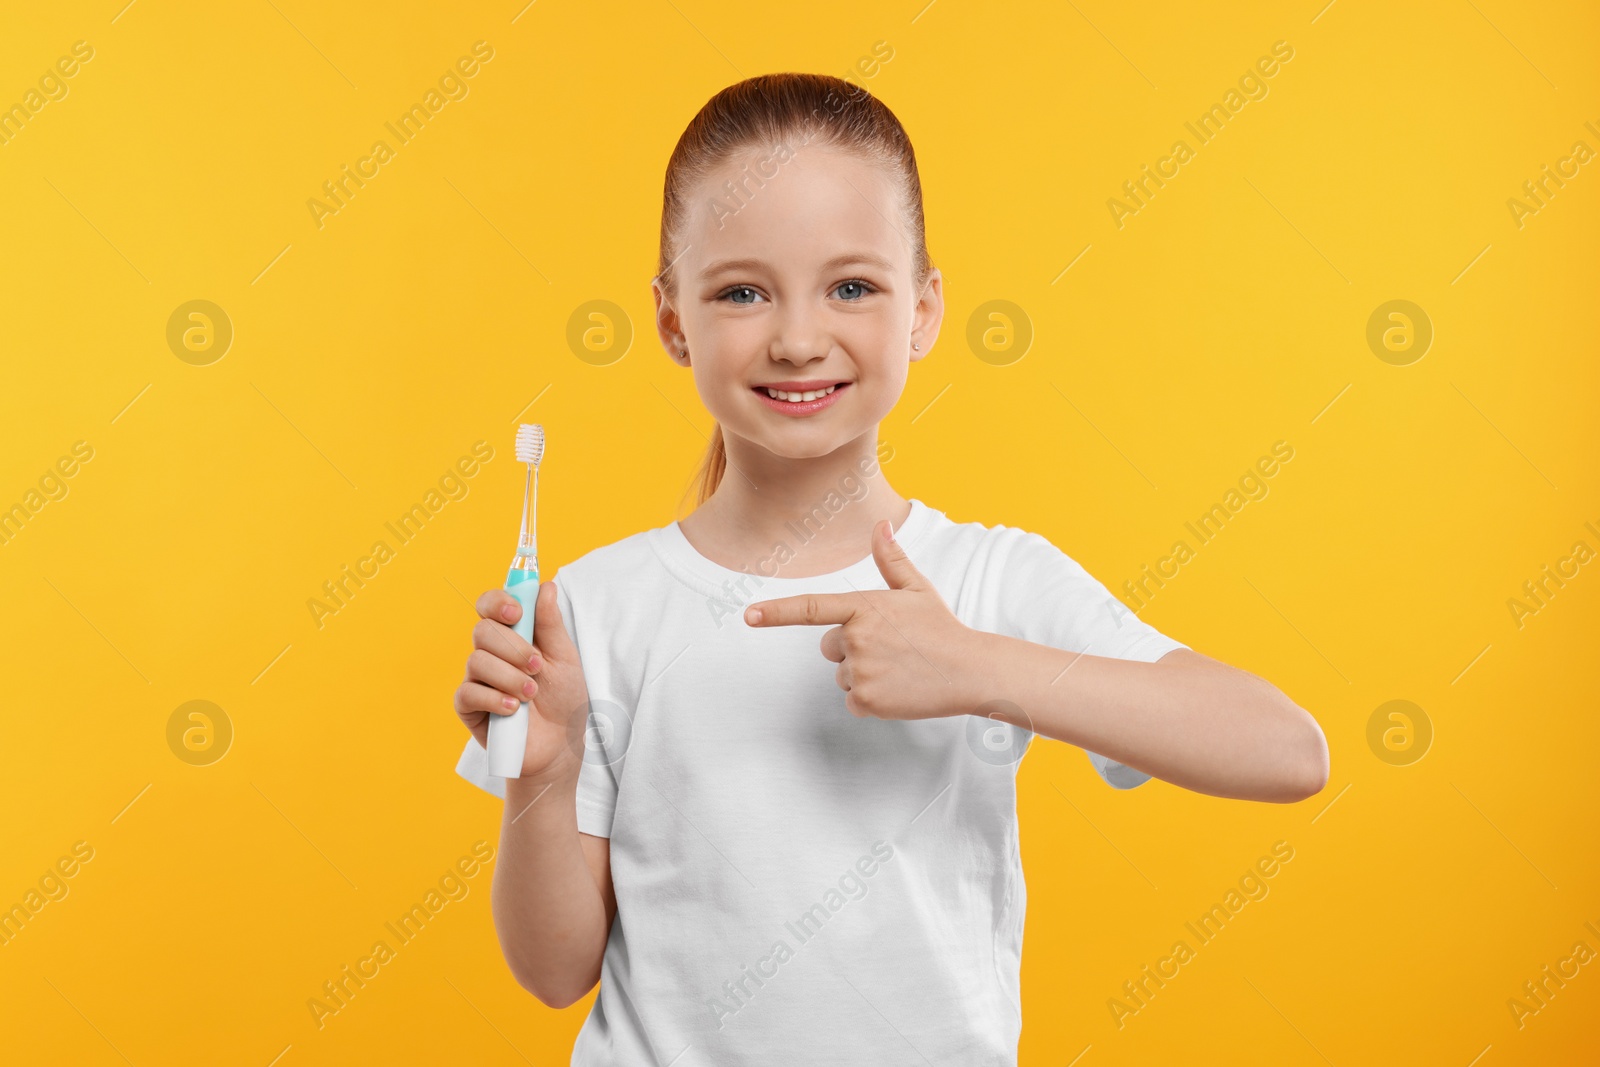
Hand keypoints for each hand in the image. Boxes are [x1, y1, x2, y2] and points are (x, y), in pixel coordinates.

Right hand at [453, 580, 590, 780]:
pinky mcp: (468, 706)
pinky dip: (495, 699)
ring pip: (477, 661)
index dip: (498, 602)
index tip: (517, 613)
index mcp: (512, 635)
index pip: (490, 605)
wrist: (561, 745)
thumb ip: (551, 624)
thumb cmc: (563, 698)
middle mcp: (490, 653)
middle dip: (514, 648)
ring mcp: (476, 679)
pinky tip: (514, 710)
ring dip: (510, 677)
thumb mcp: (565, 658)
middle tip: (538, 667)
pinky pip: (469, 692)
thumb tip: (546, 587)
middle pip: (483, 630)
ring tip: (532, 694)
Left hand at [744, 519, 984, 720]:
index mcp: (864, 607)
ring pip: (842, 676)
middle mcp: (856, 638)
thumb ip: (891, 559)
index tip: (749, 616)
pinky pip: (852, 701)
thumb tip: (881, 524)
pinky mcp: (866, 701)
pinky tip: (898, 690)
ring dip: (864, 675)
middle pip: (830, 648)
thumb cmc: (942, 628)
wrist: (971, 671)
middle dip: (853, 650)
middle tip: (892, 650)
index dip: (777, 612)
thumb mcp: (917, 589)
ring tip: (899, 670)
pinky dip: (871, 700)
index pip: (811, 609)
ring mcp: (861, 671)